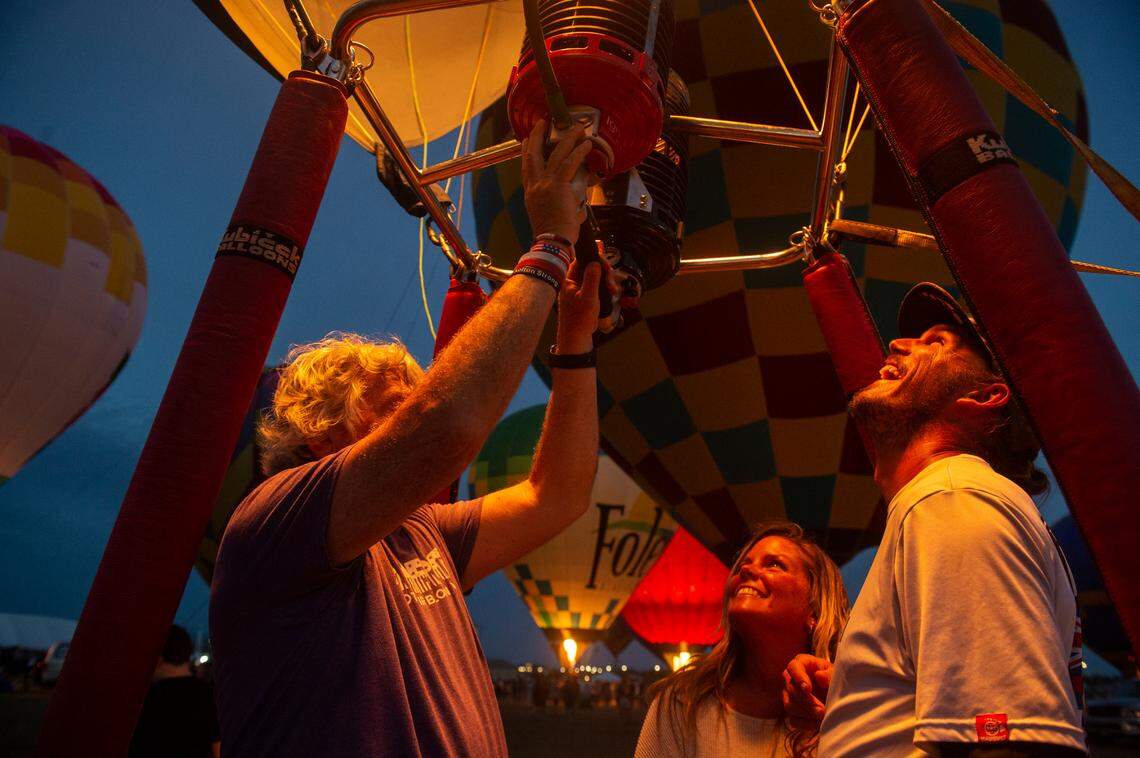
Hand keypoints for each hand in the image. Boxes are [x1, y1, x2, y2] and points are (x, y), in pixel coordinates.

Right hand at [521, 120, 592, 245]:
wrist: (552, 242)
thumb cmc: (554, 235)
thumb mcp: (553, 216)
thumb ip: (564, 205)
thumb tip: (577, 204)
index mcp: (531, 194)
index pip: (526, 168)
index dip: (527, 152)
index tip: (528, 140)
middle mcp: (535, 186)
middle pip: (533, 155)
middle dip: (537, 137)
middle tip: (542, 123)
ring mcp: (545, 184)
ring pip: (555, 155)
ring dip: (567, 139)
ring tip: (576, 128)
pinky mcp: (558, 185)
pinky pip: (569, 163)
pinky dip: (578, 152)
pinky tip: (585, 143)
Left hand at [555, 259, 619, 351]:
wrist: (576, 338)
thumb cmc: (579, 320)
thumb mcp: (588, 298)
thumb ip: (592, 279)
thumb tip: (595, 262)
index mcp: (568, 280)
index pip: (581, 260)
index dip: (595, 260)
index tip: (607, 268)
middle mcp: (572, 282)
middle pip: (590, 267)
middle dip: (604, 272)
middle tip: (611, 284)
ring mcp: (578, 288)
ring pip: (594, 276)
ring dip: (605, 281)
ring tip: (612, 291)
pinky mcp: (584, 295)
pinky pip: (595, 285)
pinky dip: (603, 287)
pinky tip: (610, 293)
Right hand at [781, 654, 831, 730]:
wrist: (839, 694)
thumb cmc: (835, 679)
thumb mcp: (836, 674)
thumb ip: (829, 674)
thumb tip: (819, 676)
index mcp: (802, 664)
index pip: (793, 667)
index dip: (798, 678)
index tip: (807, 689)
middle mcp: (792, 679)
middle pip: (791, 689)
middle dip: (806, 701)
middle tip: (821, 709)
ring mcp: (790, 696)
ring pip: (789, 705)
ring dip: (806, 713)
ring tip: (822, 717)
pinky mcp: (794, 712)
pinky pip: (793, 720)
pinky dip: (806, 724)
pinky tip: (818, 724)